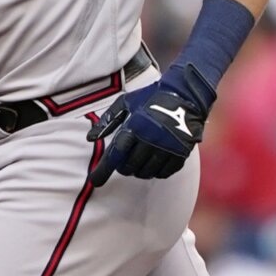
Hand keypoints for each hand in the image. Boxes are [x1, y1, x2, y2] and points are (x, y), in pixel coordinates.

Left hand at [87, 67, 210, 185]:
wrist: (185, 94)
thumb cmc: (151, 96)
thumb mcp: (125, 102)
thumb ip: (107, 120)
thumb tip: (91, 138)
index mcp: (135, 127)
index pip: (115, 155)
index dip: (103, 170)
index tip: (95, 181)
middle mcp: (150, 140)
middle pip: (129, 167)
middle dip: (122, 167)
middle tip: (123, 160)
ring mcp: (166, 149)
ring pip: (145, 172)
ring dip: (138, 170)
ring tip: (138, 160)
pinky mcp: (180, 154)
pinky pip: (163, 173)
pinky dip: (155, 171)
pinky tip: (153, 162)